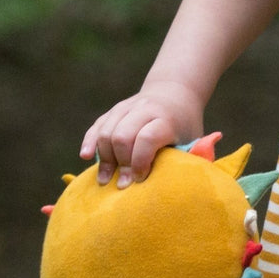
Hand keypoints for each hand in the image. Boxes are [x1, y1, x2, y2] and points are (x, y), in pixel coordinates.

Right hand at [80, 80, 203, 187]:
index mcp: (165, 118)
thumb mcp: (192, 138)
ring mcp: (126, 107)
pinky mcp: (113, 110)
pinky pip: (97, 126)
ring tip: (105, 180)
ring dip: (104, 158)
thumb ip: (188, 157)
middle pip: (122, 136)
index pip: (147, 138)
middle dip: (120, 163)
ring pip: (106, 131)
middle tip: (122, 184)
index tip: (141, 179)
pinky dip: (90, 142)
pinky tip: (86, 157)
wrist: (174, 93)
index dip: (140, 161)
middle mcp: (144, 109)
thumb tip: (183, 182)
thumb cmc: (184, 125)